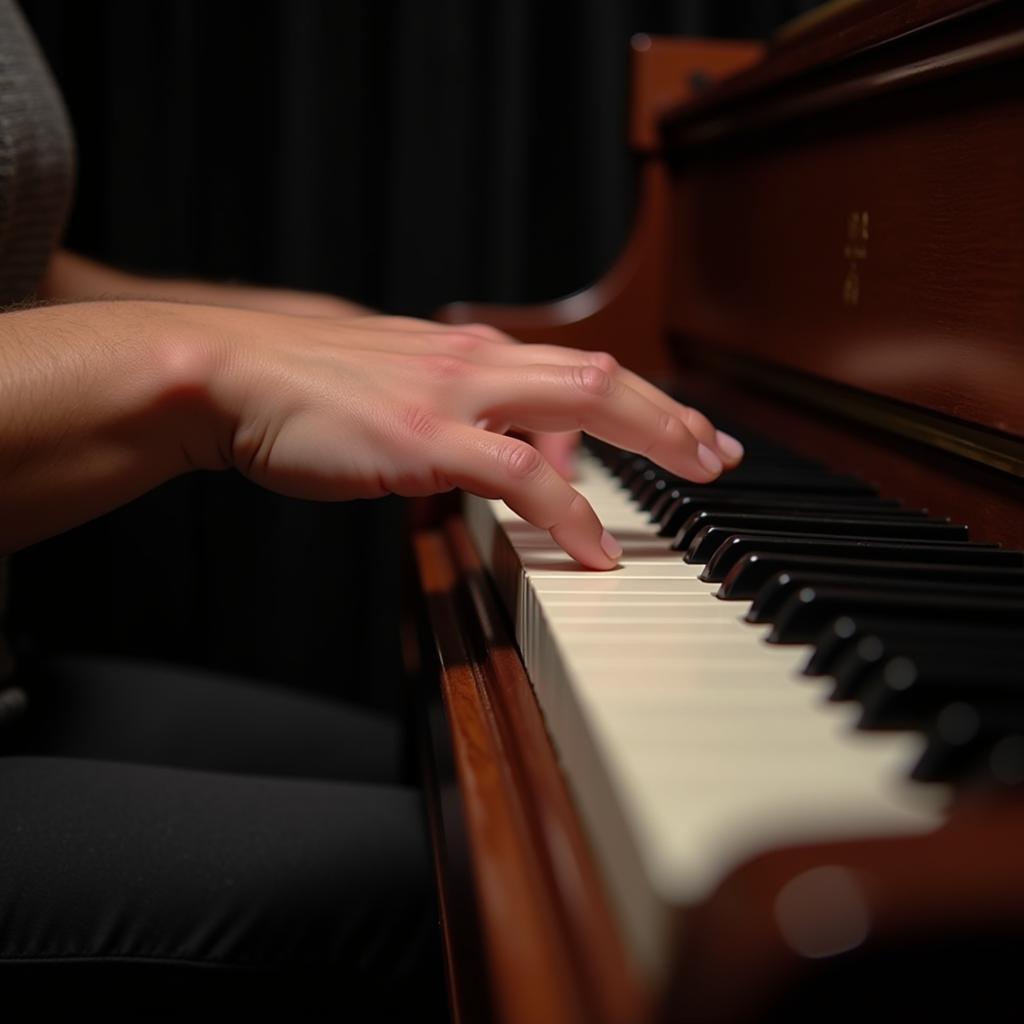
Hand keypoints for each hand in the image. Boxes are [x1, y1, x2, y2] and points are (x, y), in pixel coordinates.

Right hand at [195, 310, 742, 568]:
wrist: (233, 375)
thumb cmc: (308, 389)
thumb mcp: (398, 390)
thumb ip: (459, 414)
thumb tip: (505, 450)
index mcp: (470, 351)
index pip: (578, 367)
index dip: (643, 399)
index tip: (686, 427)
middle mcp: (475, 360)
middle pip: (603, 375)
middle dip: (673, 415)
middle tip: (719, 454)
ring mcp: (453, 395)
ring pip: (582, 406)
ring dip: (652, 443)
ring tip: (695, 483)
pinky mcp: (425, 438)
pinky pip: (521, 476)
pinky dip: (570, 515)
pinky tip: (597, 552)